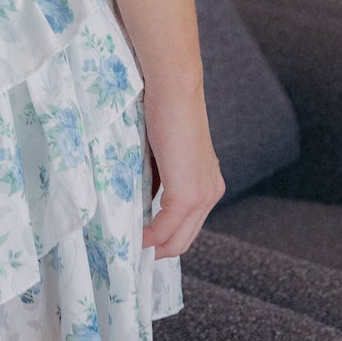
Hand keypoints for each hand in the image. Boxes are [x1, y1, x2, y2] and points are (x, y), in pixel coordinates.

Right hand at [140, 82, 226, 257]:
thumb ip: (160, 176)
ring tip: (130, 246)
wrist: (175, 90)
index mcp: (209, 182)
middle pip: (185, 238)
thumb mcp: (164, 151)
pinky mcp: (187, 193)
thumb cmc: (165, 110)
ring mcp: (202, 195)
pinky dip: (149, 236)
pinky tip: (135, 237)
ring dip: (154, 245)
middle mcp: (211, 192)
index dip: (166, 236)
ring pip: (177, 238)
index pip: (189, 223)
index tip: (142, 239)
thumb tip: (141, 198)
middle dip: (160, 248)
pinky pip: (166, 227)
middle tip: (133, 250)